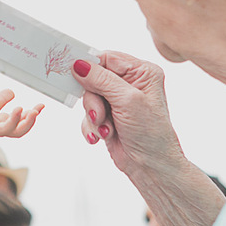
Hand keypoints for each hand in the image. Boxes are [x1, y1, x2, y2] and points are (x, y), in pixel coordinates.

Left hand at [0, 89, 43, 149]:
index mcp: (3, 124)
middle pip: (16, 130)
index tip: (41, 106)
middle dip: (27, 122)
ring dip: (13, 121)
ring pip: (2, 130)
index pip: (21, 122)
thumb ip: (0, 100)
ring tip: (19, 109)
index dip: (32, 115)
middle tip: (35, 113)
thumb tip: (13, 92)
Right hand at [72, 53, 183, 176]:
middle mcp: (130, 84)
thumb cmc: (151, 133)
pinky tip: (102, 136)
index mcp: (142, 72)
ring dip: (93, 116)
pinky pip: (87, 115)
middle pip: (94, 79)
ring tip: (105, 129)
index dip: (90, 67)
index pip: (108, 58)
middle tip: (100, 114)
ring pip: (89, 98)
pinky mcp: (108, 117)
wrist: (151, 167)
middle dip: (93, 100)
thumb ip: (101, 79)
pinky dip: (91, 127)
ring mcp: (118, 101)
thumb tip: (79, 64)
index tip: (74, 73)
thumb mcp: (127, 100)